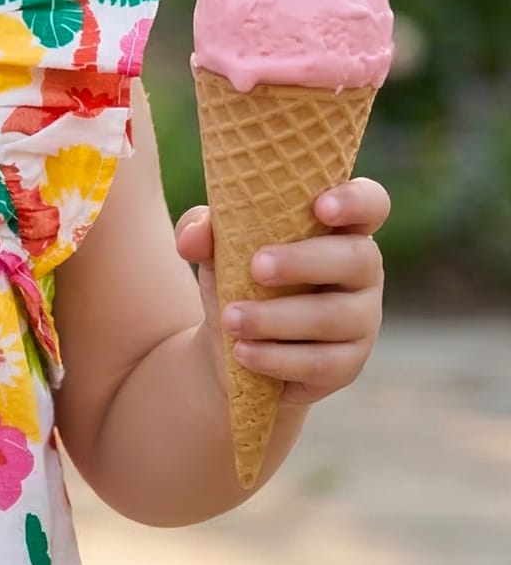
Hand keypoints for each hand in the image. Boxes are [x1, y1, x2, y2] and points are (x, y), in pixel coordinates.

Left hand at [174, 178, 389, 408]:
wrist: (231, 345)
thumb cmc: (237, 278)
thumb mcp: (216, 250)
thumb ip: (203, 231)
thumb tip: (193, 238)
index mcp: (339, 229)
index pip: (371, 204)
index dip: (356, 201)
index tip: (321, 206)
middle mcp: (361, 270)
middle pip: (357, 258)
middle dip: (304, 262)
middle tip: (256, 267)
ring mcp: (361, 319)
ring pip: (333, 316)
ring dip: (277, 317)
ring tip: (231, 319)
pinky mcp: (347, 364)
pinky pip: (320, 362)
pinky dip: (277, 358)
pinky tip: (243, 352)